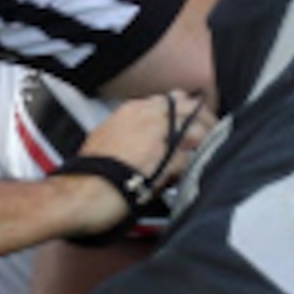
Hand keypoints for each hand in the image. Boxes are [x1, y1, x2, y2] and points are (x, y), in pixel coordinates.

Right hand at [51, 88, 212, 244]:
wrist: (79, 193)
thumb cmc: (88, 172)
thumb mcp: (105, 137)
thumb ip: (129, 130)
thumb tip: (147, 136)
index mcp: (131, 110)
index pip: (171, 100)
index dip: (187, 109)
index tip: (196, 116)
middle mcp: (147, 119)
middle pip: (189, 110)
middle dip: (205, 120)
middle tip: (214, 131)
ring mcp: (158, 138)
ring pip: (197, 131)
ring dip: (207, 141)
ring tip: (211, 151)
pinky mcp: (165, 162)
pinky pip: (193, 158)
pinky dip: (198, 163)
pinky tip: (200, 170)